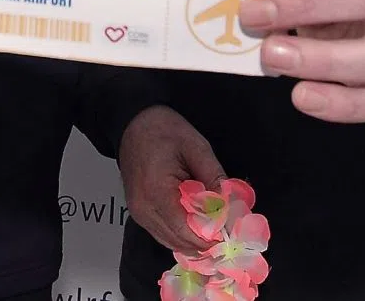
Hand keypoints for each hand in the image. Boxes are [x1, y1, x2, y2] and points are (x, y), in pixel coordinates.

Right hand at [118, 105, 224, 254]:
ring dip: (192, 241)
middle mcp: (144, 208)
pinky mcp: (138, 213)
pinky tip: (196, 228)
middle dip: (203, 242)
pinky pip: (162, 234)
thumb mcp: (196, 147)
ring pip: (170, 242)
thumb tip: (230, 206)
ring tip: (214, 231)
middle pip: (178, 240)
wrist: (134, 123)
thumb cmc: (164, 130)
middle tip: (226, 234)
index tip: (229, 234)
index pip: (185, 229)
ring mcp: (138, 213)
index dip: (209, 236)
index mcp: (157, 191)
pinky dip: (180, 235)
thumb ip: (214, 177)